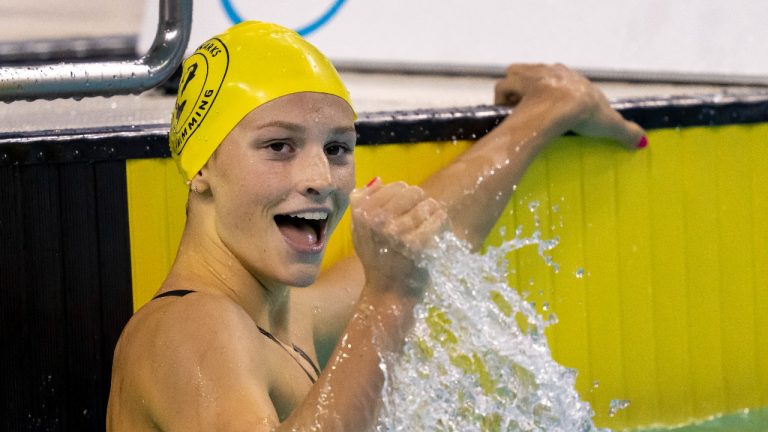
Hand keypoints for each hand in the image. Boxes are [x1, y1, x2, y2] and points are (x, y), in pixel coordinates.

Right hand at [349, 179, 447, 297]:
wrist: (388, 293)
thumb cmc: (376, 260)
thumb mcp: (360, 232)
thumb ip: (362, 205)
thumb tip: (378, 181)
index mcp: (362, 213)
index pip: (394, 187)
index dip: (404, 197)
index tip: (404, 212)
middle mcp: (377, 220)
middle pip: (412, 191)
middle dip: (420, 202)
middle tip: (418, 219)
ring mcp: (398, 232)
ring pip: (428, 203)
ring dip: (432, 213)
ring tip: (427, 226)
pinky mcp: (417, 243)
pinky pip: (438, 217)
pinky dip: (441, 222)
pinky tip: (437, 231)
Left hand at [495, 64, 645, 148]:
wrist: (564, 106)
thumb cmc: (587, 114)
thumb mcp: (611, 125)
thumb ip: (626, 132)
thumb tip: (642, 142)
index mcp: (574, 78)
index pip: (565, 81)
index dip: (560, 95)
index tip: (558, 111)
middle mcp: (552, 71)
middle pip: (541, 75)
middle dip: (538, 90)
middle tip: (537, 109)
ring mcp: (533, 74)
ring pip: (518, 75)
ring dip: (516, 90)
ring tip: (517, 108)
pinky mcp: (517, 82)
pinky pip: (505, 85)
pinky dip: (503, 97)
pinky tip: (506, 110)